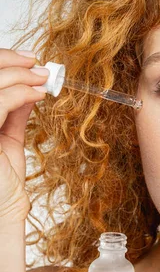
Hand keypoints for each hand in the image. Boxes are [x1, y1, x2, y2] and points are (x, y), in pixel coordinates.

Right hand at [0, 48, 48, 225]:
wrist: (4, 211)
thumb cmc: (3, 183)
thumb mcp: (8, 139)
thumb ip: (14, 112)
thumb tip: (30, 88)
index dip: (3, 60)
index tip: (30, 60)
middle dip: (11, 61)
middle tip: (38, 65)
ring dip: (20, 75)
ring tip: (43, 79)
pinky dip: (20, 93)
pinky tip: (38, 95)